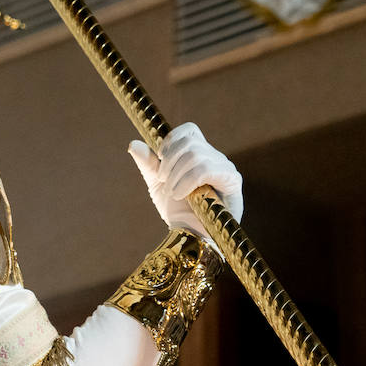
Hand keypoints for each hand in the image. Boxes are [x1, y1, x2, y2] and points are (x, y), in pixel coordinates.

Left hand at [128, 122, 242, 253]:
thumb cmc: (177, 211)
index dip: (172, 140)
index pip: (190, 130)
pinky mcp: (232, 181)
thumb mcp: (158, 183)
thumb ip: (148, 163)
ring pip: (196, 155)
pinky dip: (186, 181)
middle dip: (169, 161)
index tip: (159, 158)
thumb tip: (132, 143)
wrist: (190, 236)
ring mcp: (226, 168)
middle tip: (162, 180)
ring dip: (176, 174)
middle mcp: (215, 158)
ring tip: (171, 192)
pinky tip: (179, 194)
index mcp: (200, 154)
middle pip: (190, 141)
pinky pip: (206, 169)